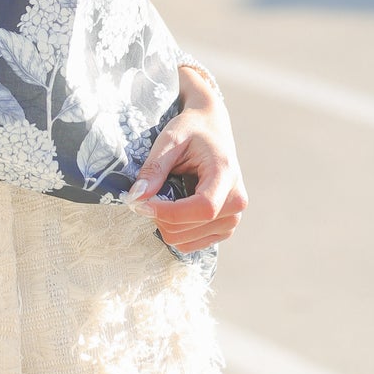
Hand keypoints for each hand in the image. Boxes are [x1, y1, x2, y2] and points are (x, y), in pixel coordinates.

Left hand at [126, 69, 248, 253]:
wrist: (212, 129)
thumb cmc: (192, 130)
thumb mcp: (170, 140)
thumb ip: (154, 169)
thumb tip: (136, 198)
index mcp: (226, 175)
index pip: (203, 208)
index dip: (168, 212)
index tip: (141, 204)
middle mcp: (236, 202)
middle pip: (188, 228)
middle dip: (159, 215)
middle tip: (148, 192)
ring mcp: (232, 219)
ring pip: (184, 240)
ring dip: (165, 223)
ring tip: (166, 196)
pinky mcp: (224, 229)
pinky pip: (190, 244)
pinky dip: (174, 229)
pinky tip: (174, 207)